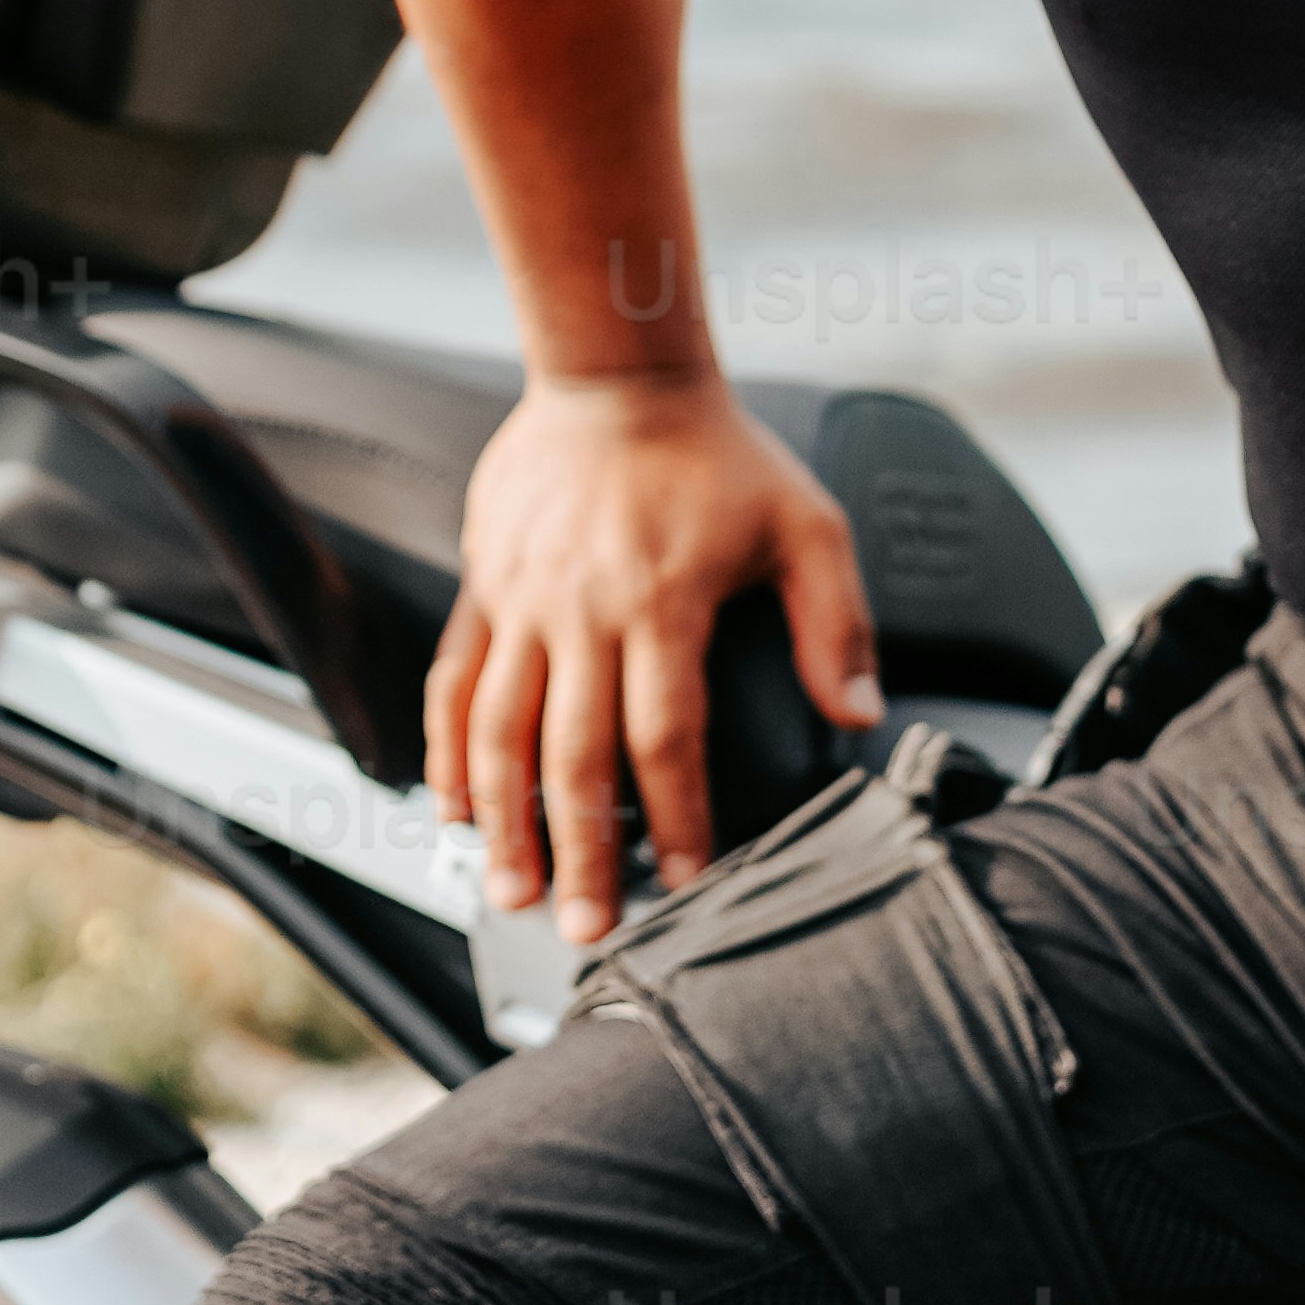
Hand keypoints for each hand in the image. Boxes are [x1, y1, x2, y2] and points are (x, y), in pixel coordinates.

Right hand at [425, 375, 875, 945]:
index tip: (687, 879)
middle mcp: (583, 609)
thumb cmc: (717, 453)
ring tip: (511, 892)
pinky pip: (453, 682)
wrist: (617, 376)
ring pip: (497, 731)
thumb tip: (858, 715)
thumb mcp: (805, 525)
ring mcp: (522, 601)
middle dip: (581, 852)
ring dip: (502, 821)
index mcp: (662, 600)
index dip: (676, 817)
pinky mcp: (483, 587)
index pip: (665, 735)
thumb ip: (835, 625)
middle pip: (573, 755)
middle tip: (588, 928)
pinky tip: (453, 808)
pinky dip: (446, 752)